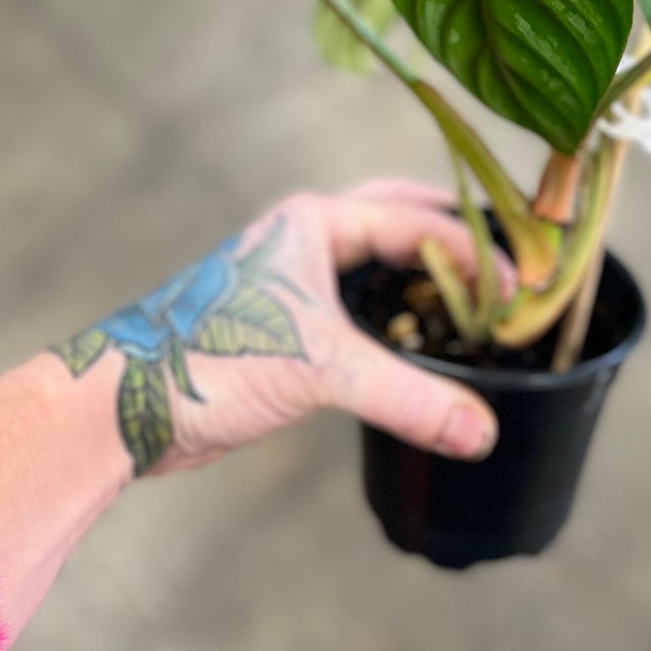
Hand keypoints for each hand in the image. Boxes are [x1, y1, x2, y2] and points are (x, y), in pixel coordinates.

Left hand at [55, 180, 506, 476]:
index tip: (524, 284)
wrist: (126, 406)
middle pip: (395, 218)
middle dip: (450, 234)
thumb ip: (408, 398)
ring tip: (477, 299)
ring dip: (420, 274)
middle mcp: (302, 240)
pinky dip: (392, 315)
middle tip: (507, 257)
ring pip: (371, 262)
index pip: (417, 220)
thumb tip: (481, 431)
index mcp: (313, 224)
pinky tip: (418, 344)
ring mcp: (287, 282)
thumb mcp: (322, 373)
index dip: (476, 250)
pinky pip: (353, 306)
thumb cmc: (210, 362)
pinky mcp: (277, 327)